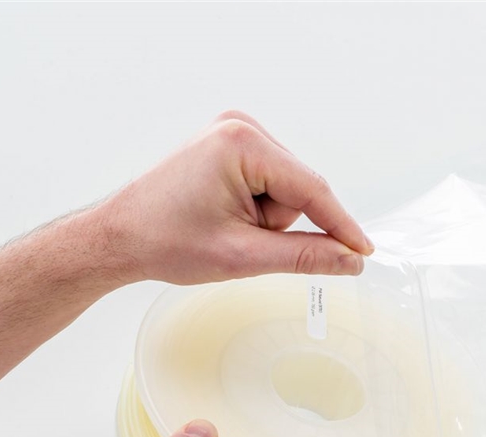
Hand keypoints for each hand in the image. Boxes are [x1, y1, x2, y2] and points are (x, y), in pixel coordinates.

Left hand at [98, 110, 373, 284]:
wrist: (120, 237)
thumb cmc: (165, 241)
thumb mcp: (243, 256)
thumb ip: (304, 256)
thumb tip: (349, 260)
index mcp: (242, 144)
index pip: (312, 189)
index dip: (341, 226)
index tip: (365, 252)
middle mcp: (241, 127)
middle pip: (299, 189)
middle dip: (278, 224)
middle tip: (239, 241)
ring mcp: (235, 132)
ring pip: (286, 190)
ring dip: (265, 219)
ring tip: (224, 228)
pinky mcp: (231, 144)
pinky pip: (270, 183)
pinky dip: (257, 209)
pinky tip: (224, 216)